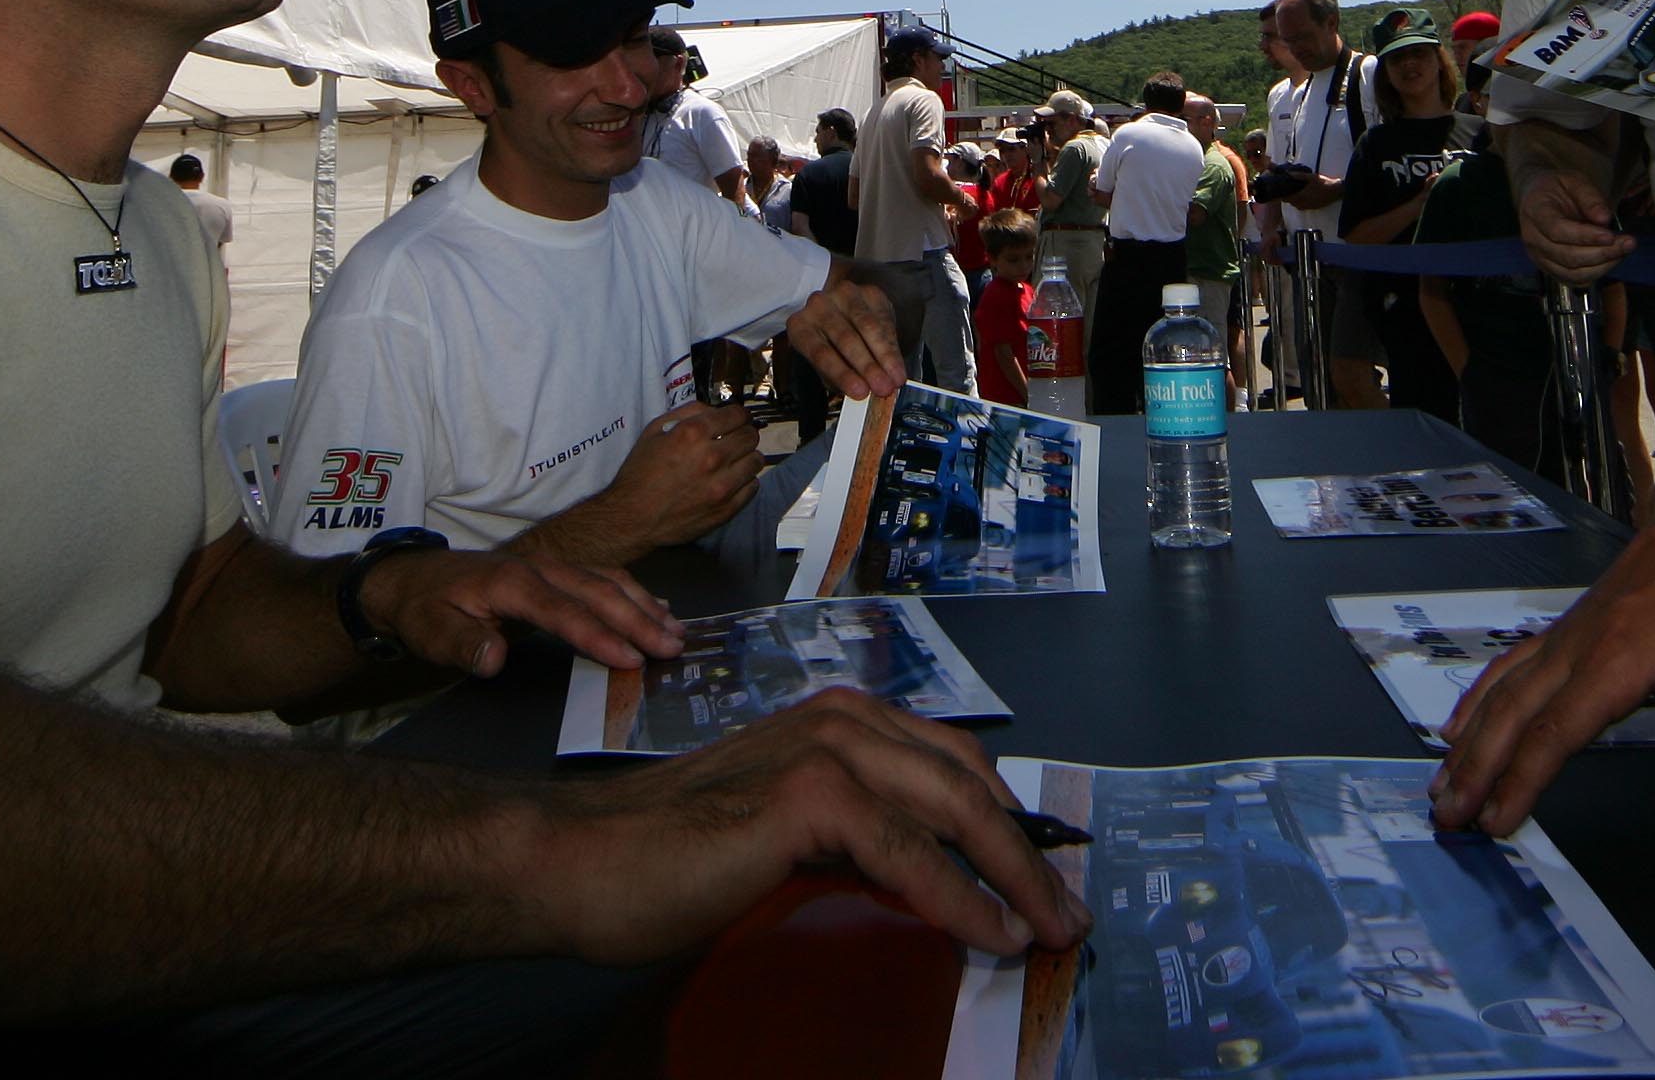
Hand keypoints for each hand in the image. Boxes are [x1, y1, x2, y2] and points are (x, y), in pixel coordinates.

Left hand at [374, 547, 687, 674]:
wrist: (412, 579)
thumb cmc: (424, 609)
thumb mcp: (430, 630)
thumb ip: (463, 645)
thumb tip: (494, 660)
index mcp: (512, 583)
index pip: (564, 611)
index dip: (599, 635)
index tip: (630, 658)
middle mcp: (539, 569)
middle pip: (598, 591)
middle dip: (638, 620)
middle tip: (672, 647)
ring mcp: (550, 567)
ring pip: (607, 581)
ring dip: (643, 605)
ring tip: (676, 631)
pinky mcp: (554, 573)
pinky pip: (602, 578)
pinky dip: (633, 593)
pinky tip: (655, 608)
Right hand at [534, 689, 1091, 961]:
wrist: (582, 861)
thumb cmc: (669, 859)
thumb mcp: (788, 839)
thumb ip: (853, 838)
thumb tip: (933, 884)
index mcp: (841, 722)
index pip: (955, 767)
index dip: (1010, 826)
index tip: (1050, 884)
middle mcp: (844, 720)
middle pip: (970, 785)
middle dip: (1029, 854)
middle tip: (1072, 914)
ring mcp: (828, 750)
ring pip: (954, 812)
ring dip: (1015, 877)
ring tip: (1051, 930)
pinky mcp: (810, 796)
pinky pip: (909, 855)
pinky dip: (960, 899)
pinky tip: (992, 934)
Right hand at [599, 401, 764, 546]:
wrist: (632, 518)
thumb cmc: (640, 474)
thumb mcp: (654, 431)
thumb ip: (687, 413)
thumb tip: (714, 411)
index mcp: (692, 434)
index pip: (736, 415)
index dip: (738, 415)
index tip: (737, 419)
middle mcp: (712, 457)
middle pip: (750, 436)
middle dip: (743, 433)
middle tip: (735, 439)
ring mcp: (721, 485)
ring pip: (756, 460)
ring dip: (747, 457)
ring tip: (734, 461)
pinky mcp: (726, 508)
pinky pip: (753, 487)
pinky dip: (745, 481)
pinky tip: (731, 481)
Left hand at [789, 276, 904, 398]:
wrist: (846, 317)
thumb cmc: (832, 349)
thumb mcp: (828, 368)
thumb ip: (842, 379)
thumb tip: (865, 393)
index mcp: (800, 326)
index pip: (819, 352)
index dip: (841, 373)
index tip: (860, 392)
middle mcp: (818, 305)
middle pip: (845, 337)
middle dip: (867, 365)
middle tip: (883, 388)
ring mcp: (844, 294)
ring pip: (867, 326)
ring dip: (884, 355)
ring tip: (895, 379)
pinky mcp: (869, 292)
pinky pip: (883, 319)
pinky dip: (892, 344)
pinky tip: (897, 364)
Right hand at [1430, 496, 1654, 836]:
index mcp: (1614, 666)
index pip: (1554, 735)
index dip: (1520, 783)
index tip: (1496, 822)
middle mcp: (1575, 652)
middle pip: (1511, 717)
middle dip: (1476, 770)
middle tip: (1448, 816)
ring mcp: (1564, 639)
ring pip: (1501, 694)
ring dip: (1469, 743)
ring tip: (1441, 783)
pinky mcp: (1564, 631)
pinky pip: (1508, 668)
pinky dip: (1476, 700)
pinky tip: (1460, 723)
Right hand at [1515, 165, 1636, 285]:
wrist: (1540, 199)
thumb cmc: (1558, 188)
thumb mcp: (1574, 180)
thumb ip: (1589, 197)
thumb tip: (1604, 218)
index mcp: (1535, 212)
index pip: (1557, 230)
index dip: (1585, 236)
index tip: (1610, 235)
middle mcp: (1533, 239)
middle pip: (1567, 256)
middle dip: (1602, 252)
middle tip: (1629, 242)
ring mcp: (1540, 257)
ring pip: (1573, 273)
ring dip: (1603, 265)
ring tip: (1624, 250)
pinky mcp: (1550, 269)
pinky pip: (1575, 280)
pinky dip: (1597, 273)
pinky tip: (1612, 258)